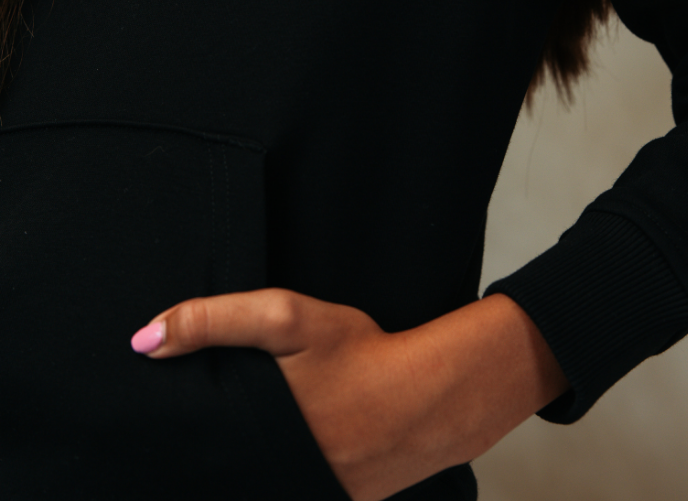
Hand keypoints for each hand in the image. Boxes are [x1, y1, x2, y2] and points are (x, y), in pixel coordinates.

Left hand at [131, 289, 568, 500]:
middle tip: (216, 413)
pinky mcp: (326, 499)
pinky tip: (283, 443)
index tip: (160, 411)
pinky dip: (275, 468)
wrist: (428, 397)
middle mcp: (264, 473)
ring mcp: (295, 490)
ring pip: (248, 476)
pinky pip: (285, 484)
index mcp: (246, 435)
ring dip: (241, 458)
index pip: (185, 447)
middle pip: (213, 465)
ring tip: (249, 427)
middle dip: (204, 445)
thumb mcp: (284, 319)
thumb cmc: (359, 354)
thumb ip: (214, 320)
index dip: (169, 430)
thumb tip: (144, 339)